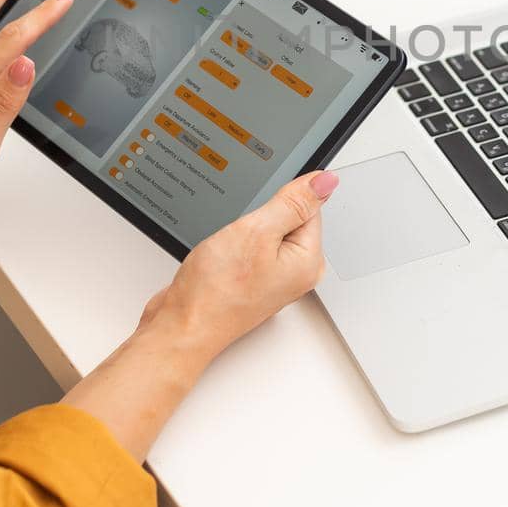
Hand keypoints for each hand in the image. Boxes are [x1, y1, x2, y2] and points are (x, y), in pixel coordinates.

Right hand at [61, 170, 337, 460]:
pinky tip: (221, 256)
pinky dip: (234, 244)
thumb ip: (294, 203)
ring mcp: (273, 278)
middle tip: (239, 235)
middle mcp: (296, 272)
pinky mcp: (252, 280)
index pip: (310, 206)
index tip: (259, 211)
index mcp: (308, 261)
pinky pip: (249, 246)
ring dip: (244, 230)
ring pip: (265, 231)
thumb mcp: (257, 231)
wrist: (181, 326)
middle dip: (260, 216)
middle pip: (288, 218)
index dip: (280, 199)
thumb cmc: (216, 291)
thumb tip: (326, 180)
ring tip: (228, 249)